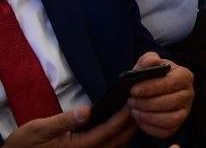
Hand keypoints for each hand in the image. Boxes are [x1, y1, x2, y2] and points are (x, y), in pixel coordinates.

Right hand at [4, 106, 135, 147]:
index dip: (123, 116)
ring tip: (134, 110)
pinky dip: (119, 135)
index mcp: (78, 147)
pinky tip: (121, 123)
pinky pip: (110, 146)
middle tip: (141, 102)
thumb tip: (87, 110)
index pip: (108, 131)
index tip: (132, 101)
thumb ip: (64, 121)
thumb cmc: (26, 144)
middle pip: (119, 139)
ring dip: (127, 129)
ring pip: (117, 145)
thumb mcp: (39, 129)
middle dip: (131, 122)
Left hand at [127, 52, 193, 138]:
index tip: (133, 90)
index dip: (151, 88)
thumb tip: (153, 60)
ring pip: (170, 119)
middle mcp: (188, 93)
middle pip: (170, 102)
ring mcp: (185, 110)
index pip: (171, 83)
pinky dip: (151, 127)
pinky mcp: (178, 124)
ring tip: (135, 111)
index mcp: (184, 76)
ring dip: (149, 116)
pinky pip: (167, 131)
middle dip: (147, 103)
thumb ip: (148, 59)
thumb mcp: (147, 64)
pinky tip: (140, 119)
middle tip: (131, 101)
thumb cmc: (150, 77)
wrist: (150, 90)